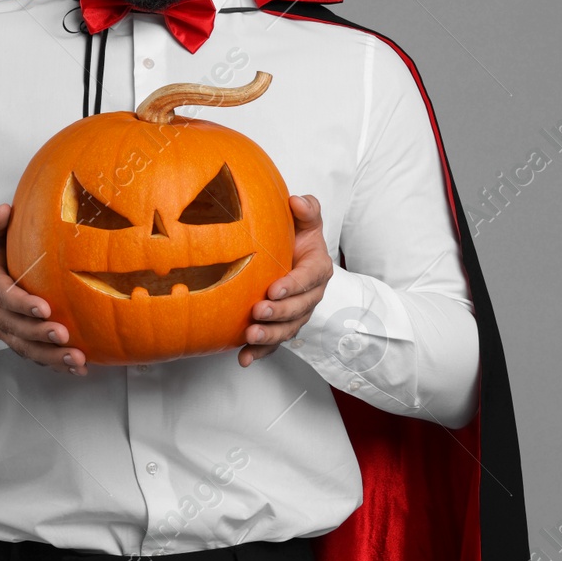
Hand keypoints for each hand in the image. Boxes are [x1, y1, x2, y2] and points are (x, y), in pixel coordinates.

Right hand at [0, 203, 85, 375]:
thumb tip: (4, 210)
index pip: (2, 295)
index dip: (20, 303)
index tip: (43, 307)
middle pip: (14, 327)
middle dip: (39, 333)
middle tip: (63, 334)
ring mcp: (5, 328)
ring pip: (26, 347)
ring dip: (51, 356)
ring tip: (77, 358)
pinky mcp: (19, 340)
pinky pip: (36, 356)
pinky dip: (56, 364)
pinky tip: (79, 368)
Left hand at [239, 194, 333, 366]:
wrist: (289, 254)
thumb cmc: (296, 235)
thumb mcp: (305, 220)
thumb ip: (307, 209)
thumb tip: (296, 201)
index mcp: (317, 269)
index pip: (308, 279)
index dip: (293, 285)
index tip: (273, 289)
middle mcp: (311, 295)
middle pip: (299, 309)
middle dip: (280, 313)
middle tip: (258, 312)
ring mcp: (297, 314)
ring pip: (288, 330)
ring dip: (270, 336)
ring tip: (250, 335)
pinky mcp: (282, 327)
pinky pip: (274, 343)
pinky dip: (260, 352)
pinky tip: (244, 359)